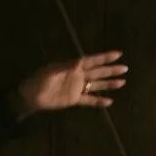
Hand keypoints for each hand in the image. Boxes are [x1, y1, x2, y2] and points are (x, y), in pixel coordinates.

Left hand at [11, 50, 126, 119]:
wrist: (30, 96)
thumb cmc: (38, 80)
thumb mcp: (50, 71)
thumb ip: (66, 66)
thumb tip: (80, 61)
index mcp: (72, 66)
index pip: (92, 60)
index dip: (104, 57)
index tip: (118, 54)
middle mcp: (77, 76)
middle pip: (98, 72)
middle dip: (111, 70)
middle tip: (125, 68)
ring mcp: (77, 88)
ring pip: (96, 85)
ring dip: (109, 84)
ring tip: (122, 82)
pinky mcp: (74, 100)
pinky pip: (89, 100)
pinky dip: (99, 101)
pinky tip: (110, 101)